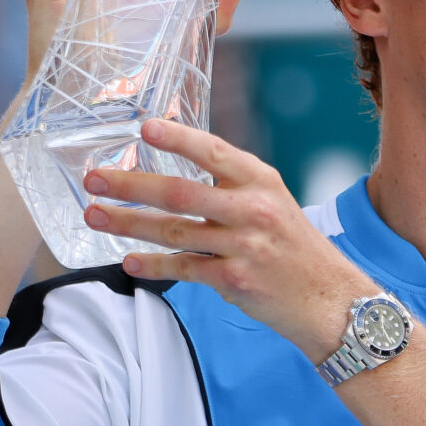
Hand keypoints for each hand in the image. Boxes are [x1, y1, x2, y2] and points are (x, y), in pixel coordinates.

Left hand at [80, 118, 372, 359]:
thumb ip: (231, 186)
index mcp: (262, 180)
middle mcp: (253, 209)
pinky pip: (183, 267)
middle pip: (180, 192)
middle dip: (131, 184)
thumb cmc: (295, 247)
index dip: (178, 138)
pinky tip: (128, 260)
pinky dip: (152, 264)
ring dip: (128, 223)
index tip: (145, 127)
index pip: (214, 151)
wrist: (330, 299)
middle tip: (95, 179)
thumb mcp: (274, 202)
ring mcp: (243, 245)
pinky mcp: (234, 279)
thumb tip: (175, 176)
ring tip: (95, 215)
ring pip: (173, 230)